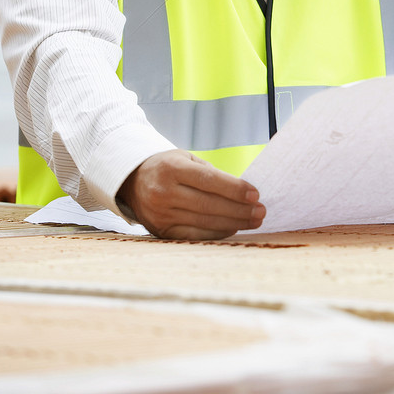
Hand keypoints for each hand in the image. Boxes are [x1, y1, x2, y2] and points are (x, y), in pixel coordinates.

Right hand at [118, 149, 264, 240]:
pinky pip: (194, 234)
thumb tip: (241, 190)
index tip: (255, 194)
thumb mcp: (185, 158)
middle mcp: (164, 192)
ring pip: (204, 221)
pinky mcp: (161, 231)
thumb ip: (209, 173)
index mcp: (172, 169)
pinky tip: (232, 228)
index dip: (234, 188)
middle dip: (239, 209)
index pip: (209, 180)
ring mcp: (161, 214)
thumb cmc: (167, 167)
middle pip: (208, 204)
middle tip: (261, 212)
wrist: (132, 181)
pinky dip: (216, 232)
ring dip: (233, 223)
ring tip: (254, 221)